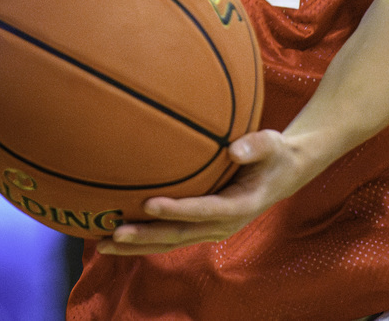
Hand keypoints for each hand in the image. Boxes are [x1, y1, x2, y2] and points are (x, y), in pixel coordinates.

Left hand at [98, 130, 310, 255]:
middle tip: (114, 233)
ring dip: (138, 245)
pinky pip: (172, 236)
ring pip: (170, 242)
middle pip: (179, 235)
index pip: (203, 210)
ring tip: (104, 244)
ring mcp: (212, 228)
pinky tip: (119, 236)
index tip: (149, 204)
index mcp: (239, 206)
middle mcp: (223, 224)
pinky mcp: (203, 226)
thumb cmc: (275, 154)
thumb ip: (256, 145)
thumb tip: (234, 149)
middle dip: (146, 236)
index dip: (176, 210)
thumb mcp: (272, 143)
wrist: (285, 173)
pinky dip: (146, 239)